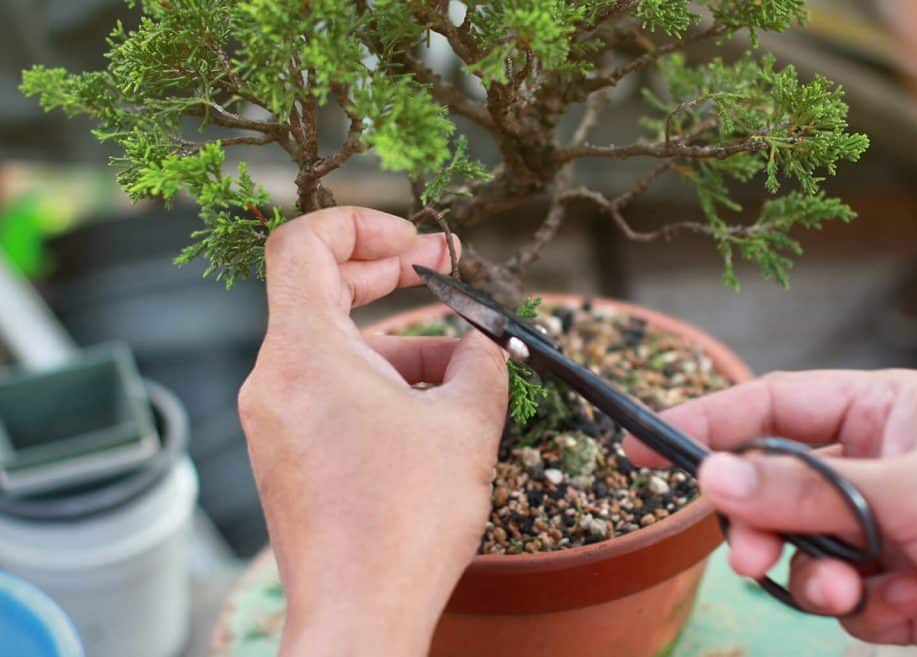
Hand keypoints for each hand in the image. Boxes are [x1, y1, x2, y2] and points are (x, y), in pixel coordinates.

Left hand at [238, 207, 507, 656]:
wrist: (360, 614)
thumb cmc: (405, 523)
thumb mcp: (467, 423)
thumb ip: (482, 360)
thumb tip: (486, 339)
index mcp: (305, 353)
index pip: (304, 244)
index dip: (362, 225)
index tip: (416, 243)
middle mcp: (275, 380)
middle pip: (318, 289)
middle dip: (385, 274)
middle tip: (440, 271)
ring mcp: (275, 419)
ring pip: (336, 348)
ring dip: (399, 344)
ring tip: (465, 372)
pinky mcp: (287, 453)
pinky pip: (329, 390)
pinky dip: (378, 383)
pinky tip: (434, 411)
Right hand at [625, 369, 916, 656]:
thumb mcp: (913, 486)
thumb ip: (807, 486)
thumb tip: (713, 477)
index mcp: (881, 411)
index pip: (770, 406)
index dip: (704, 423)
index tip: (642, 446)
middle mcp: (875, 467)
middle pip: (774, 487)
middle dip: (760, 523)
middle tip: (748, 553)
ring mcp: (885, 532)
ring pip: (800, 550)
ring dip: (810, 575)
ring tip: (839, 592)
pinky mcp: (899, 593)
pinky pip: (839, 600)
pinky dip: (855, 609)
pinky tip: (900, 608)